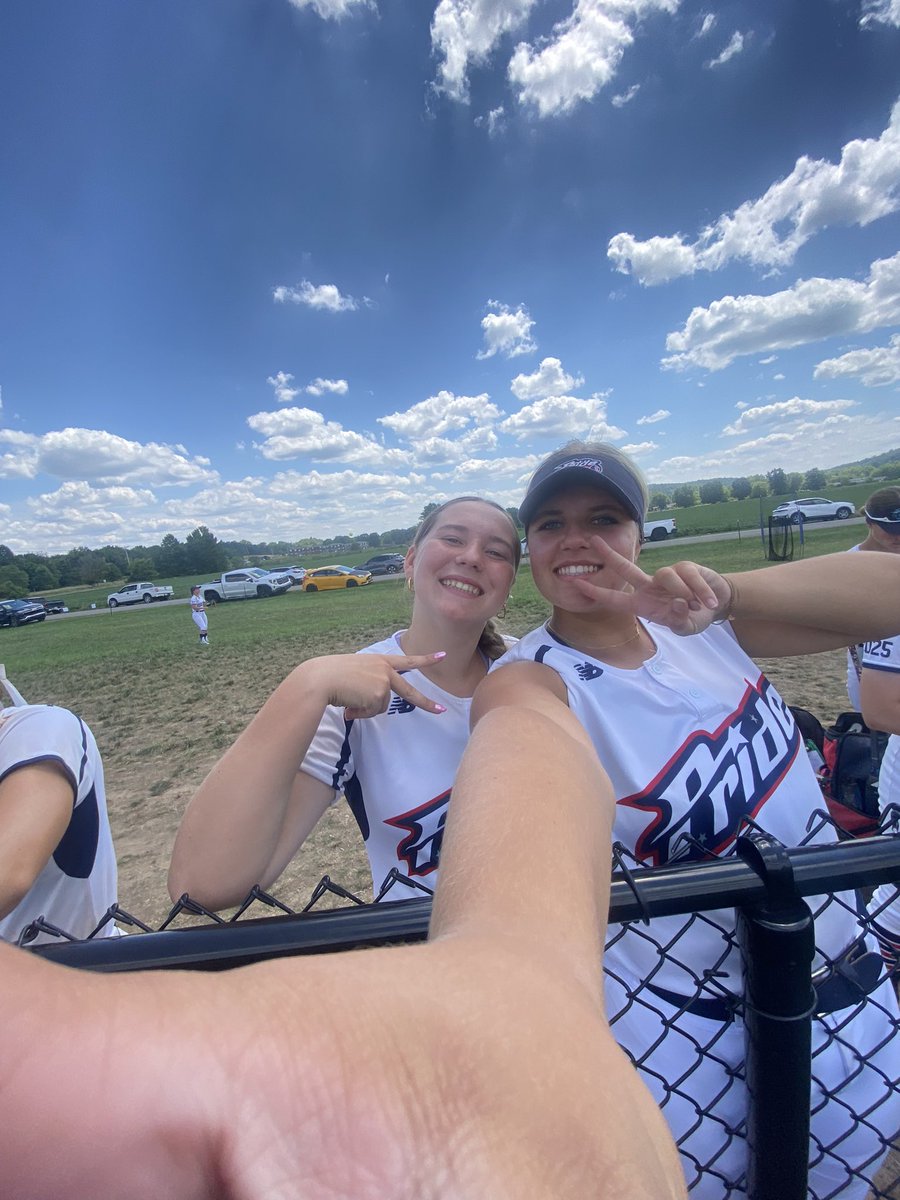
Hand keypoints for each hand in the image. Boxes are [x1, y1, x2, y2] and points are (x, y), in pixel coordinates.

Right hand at [304, 651, 447, 718]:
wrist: (321, 679)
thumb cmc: (329, 675)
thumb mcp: (353, 675)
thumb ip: (365, 688)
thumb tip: (359, 711)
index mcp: (379, 660)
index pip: (406, 660)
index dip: (425, 659)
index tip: (443, 655)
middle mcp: (385, 670)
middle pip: (409, 692)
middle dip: (427, 703)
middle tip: (442, 711)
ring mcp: (384, 682)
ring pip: (380, 707)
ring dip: (364, 709)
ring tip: (348, 699)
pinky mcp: (379, 695)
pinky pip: (372, 713)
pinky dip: (360, 713)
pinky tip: (348, 704)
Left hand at [567, 540, 731, 635]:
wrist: (717, 603)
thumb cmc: (694, 617)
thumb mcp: (687, 627)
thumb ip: (680, 621)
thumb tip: (678, 604)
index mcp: (642, 604)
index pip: (615, 598)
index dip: (596, 592)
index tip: (575, 584)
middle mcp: (649, 587)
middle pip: (626, 568)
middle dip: (609, 554)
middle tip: (592, 539)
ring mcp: (666, 575)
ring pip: (665, 576)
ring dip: (684, 593)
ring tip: (698, 606)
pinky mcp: (685, 567)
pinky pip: (689, 576)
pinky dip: (700, 591)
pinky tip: (709, 601)